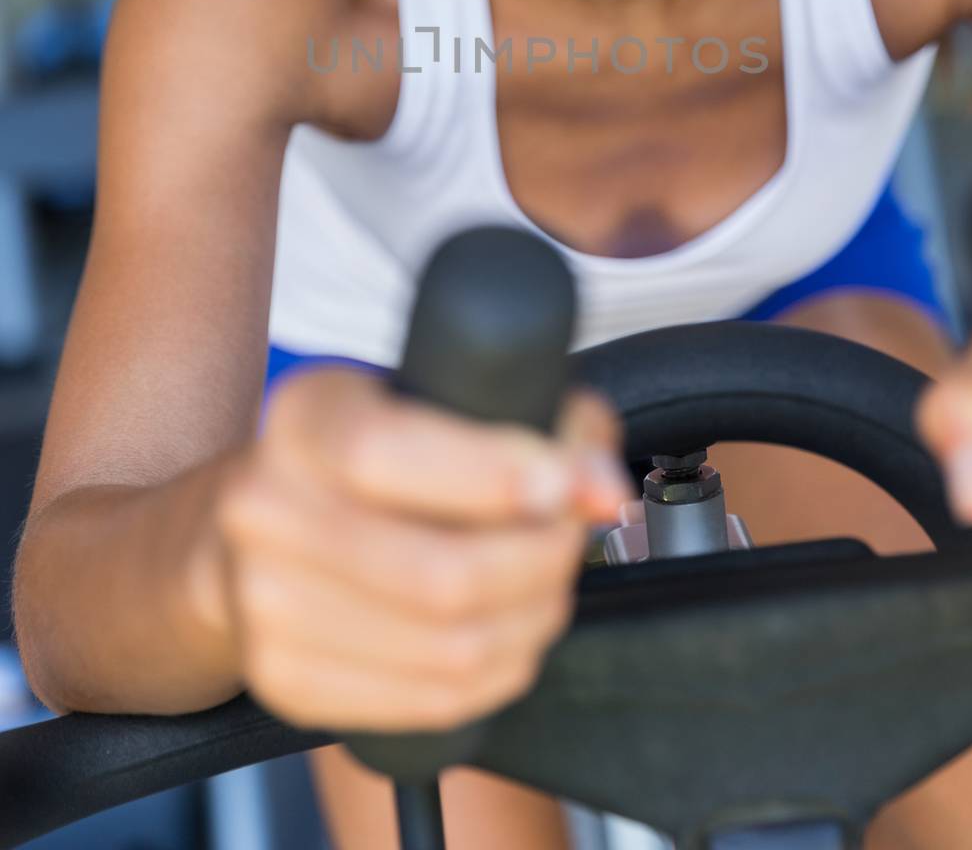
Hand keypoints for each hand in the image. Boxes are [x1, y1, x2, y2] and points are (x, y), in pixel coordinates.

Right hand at [199, 366, 635, 731]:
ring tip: (547, 584)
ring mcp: (267, 606)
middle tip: (573, 535)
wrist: (249, 531)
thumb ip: (521, 408)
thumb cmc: (364, 454)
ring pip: (450, 649)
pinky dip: (497, 672)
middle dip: (543, 560)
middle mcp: (265, 509)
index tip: (575, 487)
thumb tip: (598, 478)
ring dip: (532, 620)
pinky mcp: (287, 681)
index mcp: (302, 420)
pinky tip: (509, 633)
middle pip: (441, 574)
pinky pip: (431, 700)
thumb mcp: (420, 396)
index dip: (496, 476)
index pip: (390, 455)